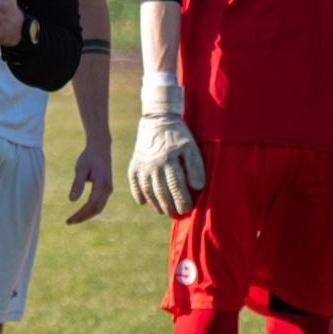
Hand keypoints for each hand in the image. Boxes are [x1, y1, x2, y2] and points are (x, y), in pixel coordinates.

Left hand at [66, 139, 112, 223]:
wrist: (100, 148)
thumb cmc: (89, 157)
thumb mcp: (80, 168)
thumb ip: (77, 183)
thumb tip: (72, 200)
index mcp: (102, 184)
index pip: (91, 205)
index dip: (80, 215)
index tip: (69, 220)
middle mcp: (108, 189)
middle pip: (96, 210)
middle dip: (83, 217)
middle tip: (68, 222)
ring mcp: (108, 189)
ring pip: (99, 208)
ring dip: (86, 215)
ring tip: (73, 219)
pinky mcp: (106, 189)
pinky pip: (99, 204)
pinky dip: (90, 210)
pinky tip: (80, 212)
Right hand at [128, 82, 203, 216]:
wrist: (157, 118)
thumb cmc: (178, 134)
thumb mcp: (191, 147)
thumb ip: (195, 167)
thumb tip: (197, 187)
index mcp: (169, 160)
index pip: (176, 187)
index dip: (182, 201)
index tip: (187, 210)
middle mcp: (154, 165)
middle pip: (161, 192)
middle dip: (169, 206)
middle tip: (176, 214)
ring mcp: (142, 165)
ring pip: (148, 190)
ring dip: (155, 203)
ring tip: (163, 211)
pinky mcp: (134, 164)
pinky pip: (134, 183)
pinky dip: (138, 194)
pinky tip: (144, 202)